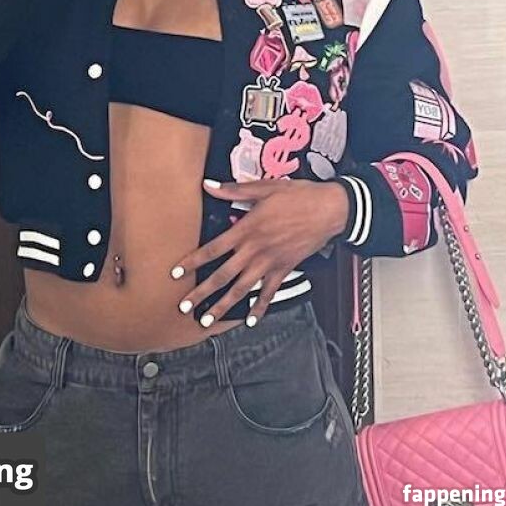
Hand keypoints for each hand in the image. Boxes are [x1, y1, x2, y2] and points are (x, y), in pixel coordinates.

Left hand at [169, 177, 350, 325]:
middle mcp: (255, 250)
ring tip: (207, 320)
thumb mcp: (264, 187)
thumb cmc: (298, 196)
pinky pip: (269, 293)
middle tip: (184, 307)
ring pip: (242, 289)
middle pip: (222, 275)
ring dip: (223, 306)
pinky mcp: (285, 269)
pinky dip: (259, 307)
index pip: (213, 249)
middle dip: (201, 292)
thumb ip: (234, 189)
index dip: (193, 261)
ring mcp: (270, 262)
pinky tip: (250, 320)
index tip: (176, 273)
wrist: (329, 209)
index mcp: (247, 229)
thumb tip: (209, 185)